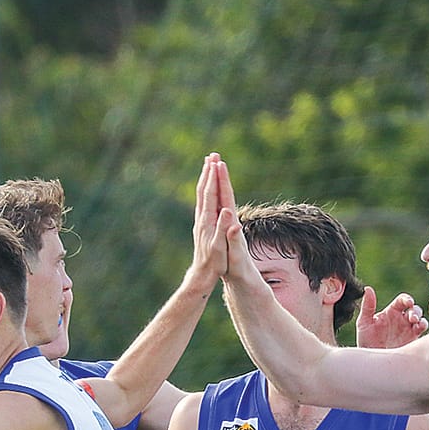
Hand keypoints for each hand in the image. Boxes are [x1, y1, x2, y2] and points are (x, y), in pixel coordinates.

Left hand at [189, 152, 229, 279]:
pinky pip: (203, 202)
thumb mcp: (221, 248)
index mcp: (209, 221)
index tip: (219, 162)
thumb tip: (227, 211)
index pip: (212, 194)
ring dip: (205, 178)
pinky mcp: (201, 225)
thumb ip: (225, 229)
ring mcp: (200, 221)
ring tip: (208, 165)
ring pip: (202, 194)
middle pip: (204, 190)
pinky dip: (205, 190)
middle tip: (212, 154)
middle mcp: (202, 218)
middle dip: (209, 172)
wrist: (201, 275)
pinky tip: (206, 189)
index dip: (216, 178)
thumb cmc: (214, 264)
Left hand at [356, 286, 426, 349]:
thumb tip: (368, 288)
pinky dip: (423, 326)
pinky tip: (419, 328)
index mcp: (391, 312)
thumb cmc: (366, 341)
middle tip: (411, 317)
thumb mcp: (364, 323)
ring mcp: (408, 329)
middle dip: (415, 311)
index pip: (402, 301)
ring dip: (420, 318)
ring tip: (415, 323)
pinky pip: (422, 330)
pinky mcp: (413, 339)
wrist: (373, 362)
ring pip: (420, 318)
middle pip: (414, 309)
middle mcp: (401, 319)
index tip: (408, 302)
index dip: (407, 299)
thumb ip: (367, 306)